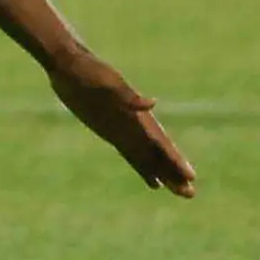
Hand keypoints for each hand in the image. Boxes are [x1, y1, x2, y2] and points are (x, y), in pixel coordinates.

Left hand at [47, 53, 196, 196]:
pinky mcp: (110, 132)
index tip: (190, 175)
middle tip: (191, 194)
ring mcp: (122, 130)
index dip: (174, 159)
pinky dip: (143, 168)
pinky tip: (154, 182)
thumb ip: (127, 96)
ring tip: (181, 192)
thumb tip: (151, 104)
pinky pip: (131, 155)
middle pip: (158, 155)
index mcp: (136, 115)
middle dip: (174, 173)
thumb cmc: (88, 70)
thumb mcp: (106, 81)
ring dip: (163, 175)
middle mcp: (133, 125)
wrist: (68, 65)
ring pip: (148, 158)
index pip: (160, 142)